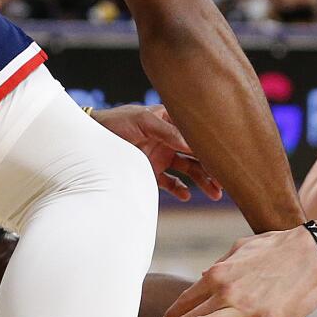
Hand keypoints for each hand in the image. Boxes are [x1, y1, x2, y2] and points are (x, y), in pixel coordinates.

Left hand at [92, 104, 223, 200]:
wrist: (90, 141)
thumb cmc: (116, 122)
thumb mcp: (142, 120)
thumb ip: (167, 131)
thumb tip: (192, 144)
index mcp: (171, 121)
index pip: (197, 134)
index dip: (212, 145)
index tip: (227, 157)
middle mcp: (170, 139)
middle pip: (198, 155)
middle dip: (213, 168)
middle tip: (227, 181)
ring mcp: (162, 156)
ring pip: (189, 170)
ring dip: (203, 181)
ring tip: (215, 194)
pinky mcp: (152, 171)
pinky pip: (171, 182)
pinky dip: (179, 190)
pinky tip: (185, 196)